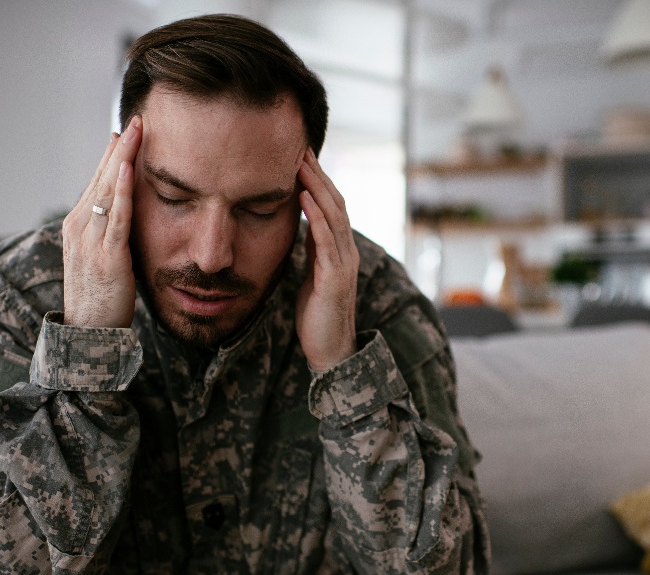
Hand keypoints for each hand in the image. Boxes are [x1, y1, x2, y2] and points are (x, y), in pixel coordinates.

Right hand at [61, 116, 141, 327]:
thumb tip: (128, 212)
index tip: (126, 131)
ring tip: (136, 131)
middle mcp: (78, 228)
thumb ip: (111, 233)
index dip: (111, 155)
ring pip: (106, 191)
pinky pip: (114, 219)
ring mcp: (89, 242)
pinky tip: (126, 170)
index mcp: (76, 226)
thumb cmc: (100, 297)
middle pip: (99, 178)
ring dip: (122, 159)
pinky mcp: (106, 257)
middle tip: (137, 118)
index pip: (95, 182)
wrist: (87, 334)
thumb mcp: (103, 257)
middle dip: (119, 148)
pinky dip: (120, 192)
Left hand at [296, 148, 358, 371]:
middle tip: (301, 148)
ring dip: (316, 188)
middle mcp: (347, 251)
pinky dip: (315, 216)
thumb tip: (304, 222)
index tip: (301, 157)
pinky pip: (326, 241)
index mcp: (341, 250)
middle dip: (318, 175)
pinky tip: (304, 198)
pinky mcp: (335, 278)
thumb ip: (314, 248)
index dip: (319, 180)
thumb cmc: (318, 315)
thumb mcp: (313, 273)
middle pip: (335, 203)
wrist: (331, 351)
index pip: (332, 206)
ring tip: (302, 164)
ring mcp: (344, 264)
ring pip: (333, 216)